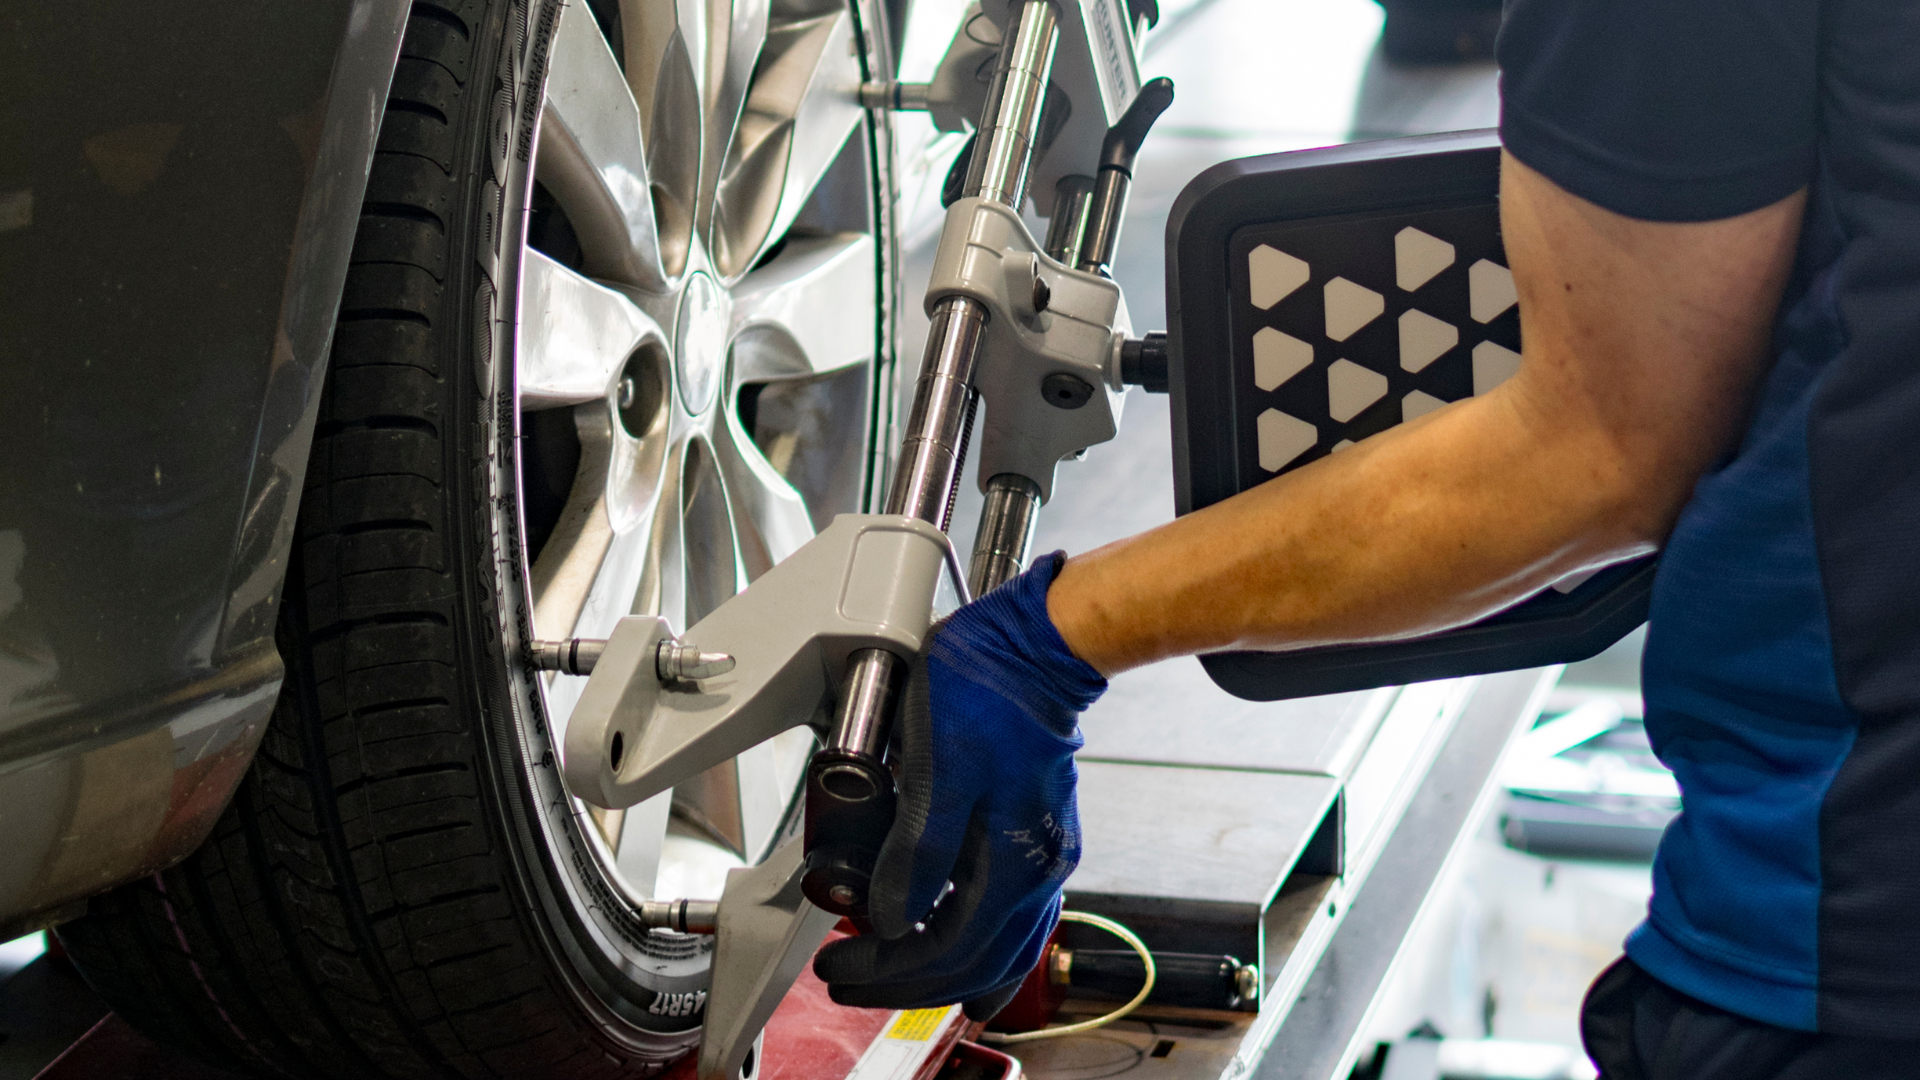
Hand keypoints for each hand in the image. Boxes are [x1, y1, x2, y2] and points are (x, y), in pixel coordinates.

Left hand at [812, 552, 1106, 1018]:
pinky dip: (977, 947)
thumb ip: (918, 851)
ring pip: (999, 951)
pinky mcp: (1037, 838)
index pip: (947, 951)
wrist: (1035, 647)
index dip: (887, 969)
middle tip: (848, 979)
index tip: (839, 966)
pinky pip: (1012, 922)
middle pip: (974, 964)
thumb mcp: (935, 768)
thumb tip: (891, 920)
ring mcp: (1043, 858)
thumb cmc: (985, 694)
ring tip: (890, 976)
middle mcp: (1038, 873)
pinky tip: (954, 950)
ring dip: (941, 972)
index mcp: (1014, 864)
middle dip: (905, 983)